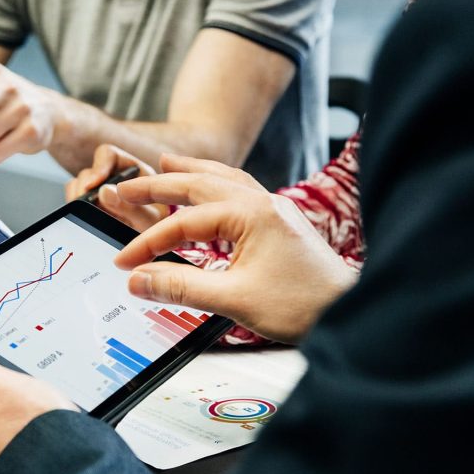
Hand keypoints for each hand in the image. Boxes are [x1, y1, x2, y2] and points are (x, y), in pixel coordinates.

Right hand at [64, 144, 164, 230]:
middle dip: (82, 191)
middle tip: (83, 210)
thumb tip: (104, 192)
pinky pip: (74, 203)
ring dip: (78, 202)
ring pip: (77, 187)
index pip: (108, 155)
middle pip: (88, 173)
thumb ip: (132, 208)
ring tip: (87, 219)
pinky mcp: (88, 206)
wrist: (154, 245)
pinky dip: (76, 211)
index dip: (98, 167)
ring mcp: (98, 191)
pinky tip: (85, 223)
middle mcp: (113, 177)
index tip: (91, 186)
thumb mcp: (151, 220)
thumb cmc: (158, 227)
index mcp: (132, 171)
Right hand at [113, 173, 357, 342]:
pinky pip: (241, 189)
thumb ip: (181, 287)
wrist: (349, 311)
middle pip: (200, 182)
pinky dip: (217, 181)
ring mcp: (274, 209)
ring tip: (165, 162)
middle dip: (158, 184)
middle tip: (124, 188)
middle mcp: (263, 203)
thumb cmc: (303, 305)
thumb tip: (138, 281)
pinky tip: (211, 186)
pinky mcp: (281, 222)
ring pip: (223, 177)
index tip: (124, 264)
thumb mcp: (234, 299)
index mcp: (251, 214)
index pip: (184, 223)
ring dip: (190, 170)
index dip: (148, 243)